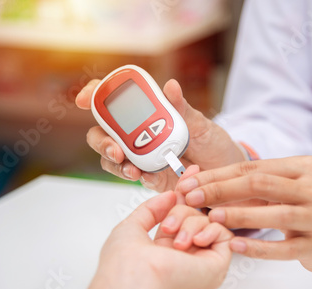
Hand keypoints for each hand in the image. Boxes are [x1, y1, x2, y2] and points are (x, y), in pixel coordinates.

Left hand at [61, 190, 232, 288]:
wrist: (133, 274)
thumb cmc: (125, 259)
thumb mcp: (133, 225)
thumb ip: (152, 208)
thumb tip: (171, 194)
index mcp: (166, 249)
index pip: (184, 215)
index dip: (188, 193)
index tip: (192, 171)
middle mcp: (186, 255)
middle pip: (196, 214)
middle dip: (182, 210)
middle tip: (167, 225)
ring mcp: (202, 260)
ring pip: (208, 221)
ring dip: (190, 223)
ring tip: (175, 242)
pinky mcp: (217, 265)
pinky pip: (224, 234)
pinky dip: (210, 230)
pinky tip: (194, 241)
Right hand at [76, 78, 244, 191]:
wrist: (227, 175)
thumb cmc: (213, 144)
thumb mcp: (202, 125)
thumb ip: (184, 110)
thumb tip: (171, 86)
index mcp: (148, 114)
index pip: (114, 102)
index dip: (95, 96)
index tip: (85, 99)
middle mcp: (138, 135)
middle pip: (103, 134)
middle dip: (102, 141)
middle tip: (115, 150)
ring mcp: (141, 157)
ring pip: (112, 160)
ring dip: (115, 164)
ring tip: (132, 169)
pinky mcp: (150, 178)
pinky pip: (135, 177)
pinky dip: (137, 177)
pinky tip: (147, 177)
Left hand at [176, 156, 311, 271]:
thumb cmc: (303, 205)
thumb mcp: (283, 186)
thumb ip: (251, 184)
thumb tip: (201, 184)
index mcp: (302, 166)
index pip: (253, 168)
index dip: (218, 175)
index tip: (190, 184)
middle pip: (262, 184)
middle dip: (223, 190)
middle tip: (193, 198)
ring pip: (275, 214)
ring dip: (240, 215)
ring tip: (211, 218)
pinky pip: (285, 248)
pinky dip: (259, 248)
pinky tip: (236, 247)